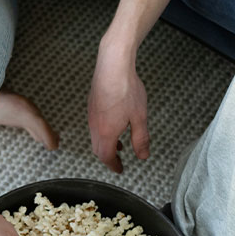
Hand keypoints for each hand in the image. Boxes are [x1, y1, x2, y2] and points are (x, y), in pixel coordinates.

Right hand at [88, 36, 148, 172]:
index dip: (114, 166)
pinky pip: (95, 125)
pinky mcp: (92, 104)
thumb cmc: (126, 90)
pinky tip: (115, 124)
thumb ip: (141, 139)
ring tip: (120, 144)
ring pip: (95, 137)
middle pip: (98, 149)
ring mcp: (92, 115)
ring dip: (106, 144)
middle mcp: (95, 126)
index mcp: (106, 133)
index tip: (120, 170)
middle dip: (108, 157)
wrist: (112, 65)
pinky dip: (103, 132)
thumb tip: (143, 156)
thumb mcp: (139, 118)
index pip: (106, 157)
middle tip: (118, 161)